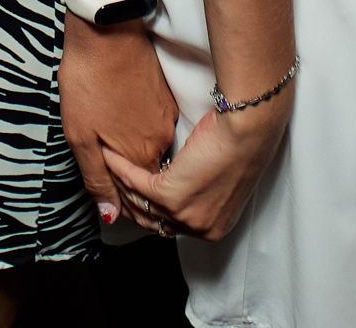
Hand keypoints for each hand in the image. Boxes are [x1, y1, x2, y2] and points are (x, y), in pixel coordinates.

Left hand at [59, 18, 177, 228]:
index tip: (105, 190)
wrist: (105, 31)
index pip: (141, 193)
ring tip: (109, 138)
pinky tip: (121, 116)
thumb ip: (97, 178)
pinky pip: (155, 122)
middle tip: (103, 162)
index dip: (123, 197)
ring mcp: (166, 113)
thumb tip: (110, 214)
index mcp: (141, 153)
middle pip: (148, 169)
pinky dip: (139, 126)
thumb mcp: (80, 136)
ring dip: (134, 148)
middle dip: (129, 174)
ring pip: (152, 145)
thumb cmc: (88, 82)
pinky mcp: (164, 93)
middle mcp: (161, 136)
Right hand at [103, 96, 289, 241]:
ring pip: (140, 203)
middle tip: (113, 181)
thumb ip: (199, 187)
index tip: (131, 193)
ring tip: (108, 164)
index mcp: (213, 226)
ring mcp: (185, 216)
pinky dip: (120, 167)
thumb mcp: (220, 173)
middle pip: (151, 220)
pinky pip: (136, 183)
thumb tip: (179, 179)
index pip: (170, 224)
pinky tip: (111, 155)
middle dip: (128, 201)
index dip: (147, 208)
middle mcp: (199, 228)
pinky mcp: (172, 195)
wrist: (247, 126)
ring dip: (119, 182)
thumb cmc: (241, 139)